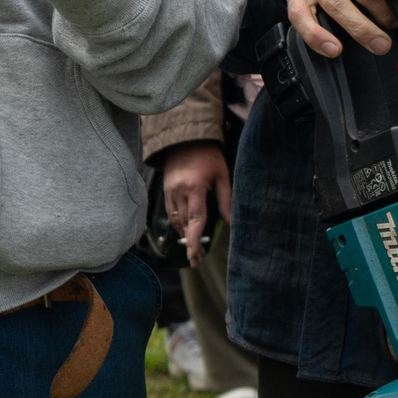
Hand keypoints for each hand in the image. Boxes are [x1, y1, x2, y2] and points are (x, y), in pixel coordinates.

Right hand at [157, 142, 233, 266]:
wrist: (184, 137)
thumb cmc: (208, 155)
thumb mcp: (222, 175)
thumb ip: (226, 199)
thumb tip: (231, 222)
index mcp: (195, 187)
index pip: (195, 219)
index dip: (195, 241)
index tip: (195, 257)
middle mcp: (179, 191)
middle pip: (185, 224)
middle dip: (192, 243)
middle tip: (200, 260)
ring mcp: (170, 190)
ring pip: (176, 220)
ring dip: (185, 235)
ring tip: (196, 249)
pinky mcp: (165, 189)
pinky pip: (170, 212)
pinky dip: (178, 223)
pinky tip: (186, 230)